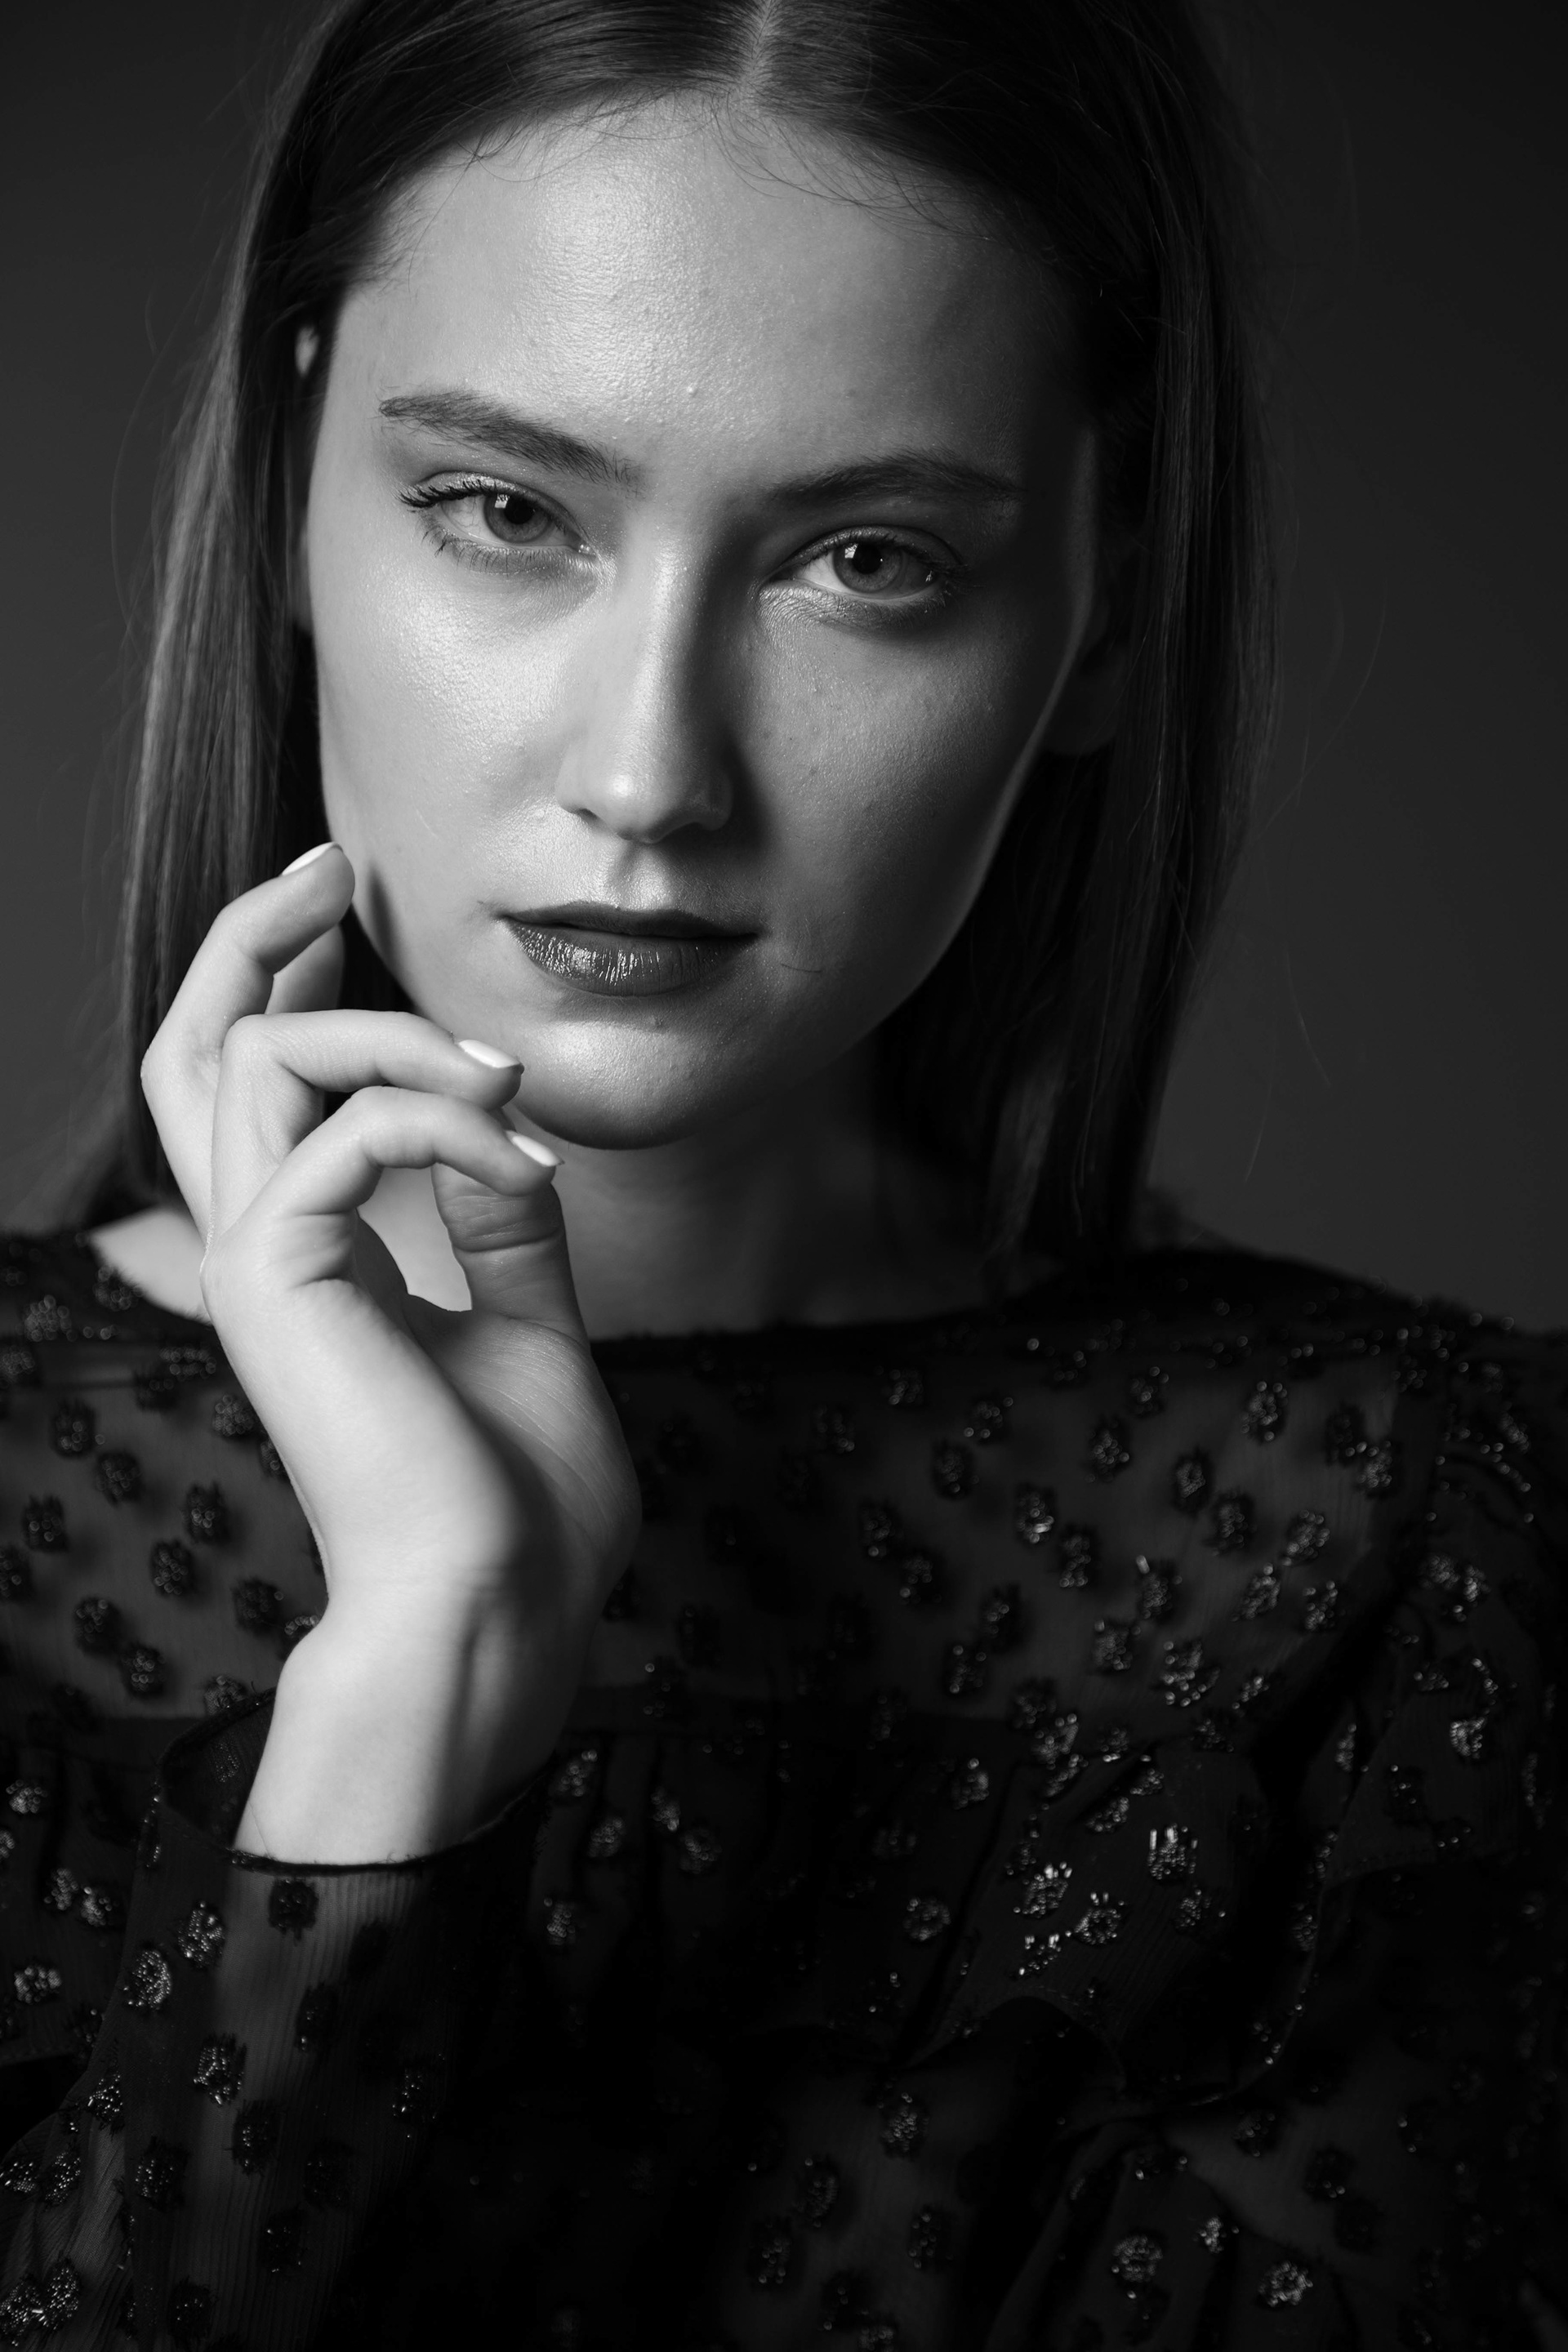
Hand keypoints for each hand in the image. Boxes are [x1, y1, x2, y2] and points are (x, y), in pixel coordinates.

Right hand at [139, 844, 640, 1855]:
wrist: (500, 1601)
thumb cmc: (516, 1496)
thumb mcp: (529, 1321)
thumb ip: (504, 1220)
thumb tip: (505, 1125)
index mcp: (310, 1258)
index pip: (256, 1093)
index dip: (287, 987)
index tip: (352, 913)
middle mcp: (261, 1249)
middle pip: (196, 1051)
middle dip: (251, 939)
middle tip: (329, 865)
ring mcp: (257, 1263)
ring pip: (255, 1057)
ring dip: (394, 1033)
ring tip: (501, 1077)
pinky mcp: (280, 1277)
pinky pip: (342, 1131)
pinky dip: (444, 1118)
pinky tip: (520, 1155)